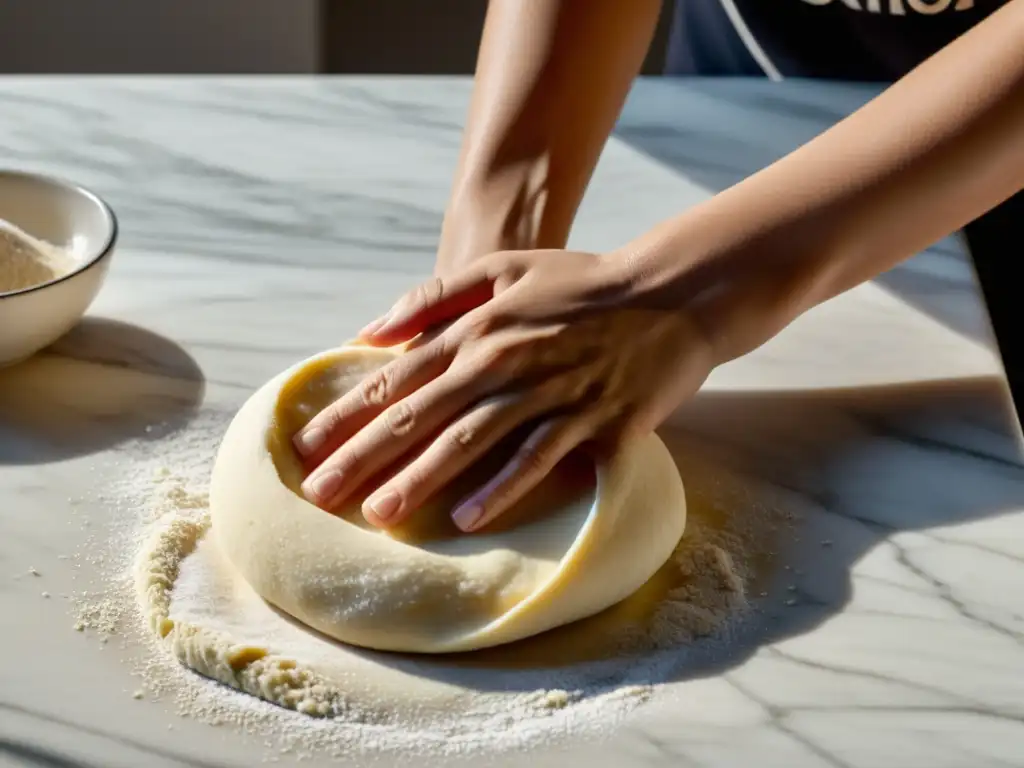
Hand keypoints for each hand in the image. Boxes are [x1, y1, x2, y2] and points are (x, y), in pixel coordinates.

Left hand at [292, 248, 718, 531]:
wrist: (672, 291)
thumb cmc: (581, 283)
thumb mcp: (504, 266)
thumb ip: (434, 295)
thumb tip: (369, 333)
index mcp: (477, 325)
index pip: (397, 376)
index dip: (348, 413)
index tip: (306, 448)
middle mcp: (503, 359)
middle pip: (421, 414)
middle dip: (364, 456)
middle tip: (319, 495)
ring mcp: (550, 391)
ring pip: (472, 440)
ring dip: (422, 478)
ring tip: (378, 515)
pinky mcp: (594, 421)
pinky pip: (542, 458)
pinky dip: (504, 487)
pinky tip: (469, 517)